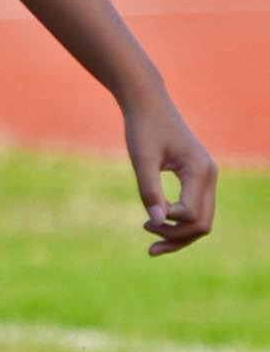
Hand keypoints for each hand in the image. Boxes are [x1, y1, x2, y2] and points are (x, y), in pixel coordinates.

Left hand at [124, 91, 215, 253]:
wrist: (148, 104)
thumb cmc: (143, 127)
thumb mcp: (141, 158)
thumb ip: (149, 189)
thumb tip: (155, 220)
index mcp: (200, 170)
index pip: (192, 214)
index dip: (169, 222)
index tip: (145, 217)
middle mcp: (209, 176)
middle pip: (203, 224)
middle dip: (177, 237)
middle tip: (148, 243)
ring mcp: (206, 178)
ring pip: (202, 220)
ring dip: (179, 235)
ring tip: (151, 247)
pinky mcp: (197, 179)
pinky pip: (195, 210)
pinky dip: (179, 224)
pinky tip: (157, 227)